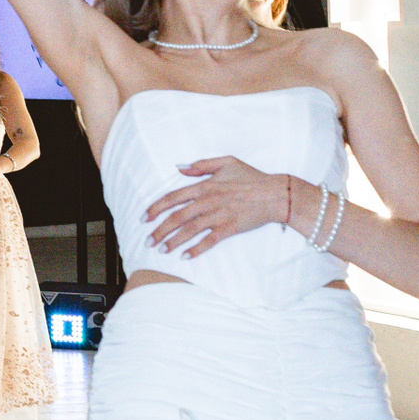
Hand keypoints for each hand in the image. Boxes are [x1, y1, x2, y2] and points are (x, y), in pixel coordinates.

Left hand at [143, 157, 285, 258]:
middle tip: (148, 241)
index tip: (144, 218)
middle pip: (177, 217)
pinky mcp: (230, 228)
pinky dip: (196, 249)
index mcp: (204, 186)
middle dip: (159, 230)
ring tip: (161, 250)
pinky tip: (185, 257)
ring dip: (173, 241)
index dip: (156, 208)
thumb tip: (179, 167)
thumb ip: (201, 165)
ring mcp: (219, 215)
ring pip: (190, 230)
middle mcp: (208, 201)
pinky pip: (209, 241)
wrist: (275, 193)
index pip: (173, 198)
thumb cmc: (251, 177)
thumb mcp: (226, 162)